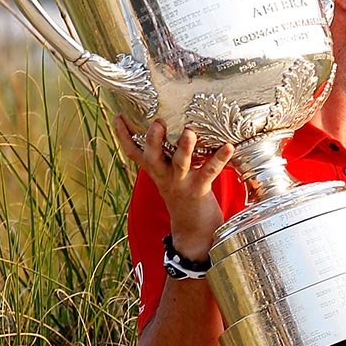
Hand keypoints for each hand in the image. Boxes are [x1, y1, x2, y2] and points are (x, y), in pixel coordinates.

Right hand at [113, 114, 233, 257]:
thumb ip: (167, 154)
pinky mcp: (199, 190)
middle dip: (152, 140)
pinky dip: (219, 159)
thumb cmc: (183, 194)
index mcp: (155, 171)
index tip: (117, 116)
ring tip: (189, 132)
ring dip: (185, 147)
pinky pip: (209, 172)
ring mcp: (181, 183)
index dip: (123, 136)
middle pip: (153, 157)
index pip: (133, 153)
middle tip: (156, 123)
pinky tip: (228, 147)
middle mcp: (164, 176)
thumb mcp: (169, 174)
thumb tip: (175, 124)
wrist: (194, 230)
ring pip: (180, 164)